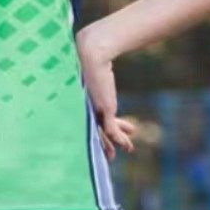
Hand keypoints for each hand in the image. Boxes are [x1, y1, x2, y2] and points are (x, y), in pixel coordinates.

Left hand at [75, 43, 135, 160]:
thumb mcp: (95, 67)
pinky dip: (119, 139)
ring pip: (104, 133)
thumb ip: (97, 69)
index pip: (92, 118)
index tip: (110, 135)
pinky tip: (127, 145)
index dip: (102, 128)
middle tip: (110, 155)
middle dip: (105, 143)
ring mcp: (94, 109)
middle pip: (95, 130)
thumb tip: (99, 60)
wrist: (90, 54)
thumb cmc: (91, 56)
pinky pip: (110, 129)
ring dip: (114, 143)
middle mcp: (86, 107)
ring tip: (126, 149)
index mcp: (82, 101)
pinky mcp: (103, 109)